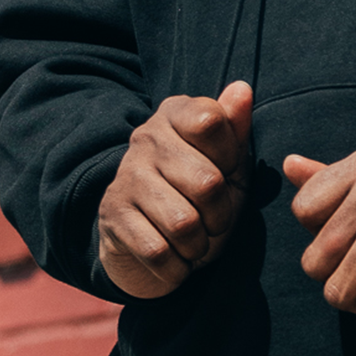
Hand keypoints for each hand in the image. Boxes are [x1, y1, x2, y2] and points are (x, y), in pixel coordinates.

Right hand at [97, 83, 253, 298]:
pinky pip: (159, 252)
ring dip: (199, 244)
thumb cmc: (201, 197)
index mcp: (175, 115)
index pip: (211, 122)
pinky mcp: (113, 217)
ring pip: (184, 223)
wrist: (150, 242)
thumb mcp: (227, 163)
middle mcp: (145, 138)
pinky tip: (174, 257)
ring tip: (194, 240)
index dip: (229, 157)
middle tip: (213, 220)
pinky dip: (177, 266)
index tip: (225, 171)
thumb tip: (242, 89)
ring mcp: (126, 177)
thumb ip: (234, 128)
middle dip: (221, 215)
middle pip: (207, 182)